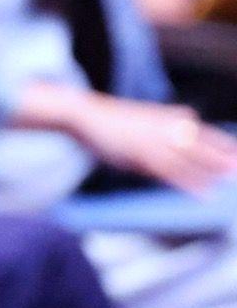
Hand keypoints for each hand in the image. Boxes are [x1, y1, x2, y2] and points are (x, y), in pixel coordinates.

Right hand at [17, 83, 236, 192]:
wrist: (85, 115)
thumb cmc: (112, 118)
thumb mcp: (144, 116)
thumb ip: (167, 119)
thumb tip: (187, 118)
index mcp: (168, 120)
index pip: (204, 133)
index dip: (223, 144)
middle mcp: (166, 130)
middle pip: (204, 146)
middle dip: (224, 158)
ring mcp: (155, 142)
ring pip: (191, 159)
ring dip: (213, 170)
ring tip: (232, 178)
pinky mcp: (143, 156)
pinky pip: (172, 173)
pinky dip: (191, 183)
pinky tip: (205, 193)